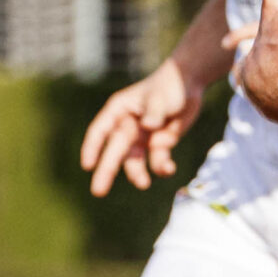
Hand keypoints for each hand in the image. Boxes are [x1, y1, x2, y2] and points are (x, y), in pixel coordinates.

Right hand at [80, 58, 206, 196]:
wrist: (190, 85)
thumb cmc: (168, 85)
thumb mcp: (159, 97)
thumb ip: (154, 112)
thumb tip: (149, 127)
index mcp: (119, 110)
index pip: (100, 130)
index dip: (92, 148)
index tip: (87, 165)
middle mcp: (127, 126)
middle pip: (114, 151)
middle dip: (107, 171)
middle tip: (98, 191)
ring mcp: (142, 137)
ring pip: (135, 161)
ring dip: (138, 173)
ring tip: (143, 184)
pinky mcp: (158, 144)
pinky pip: (156, 161)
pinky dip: (162, 167)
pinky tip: (170, 169)